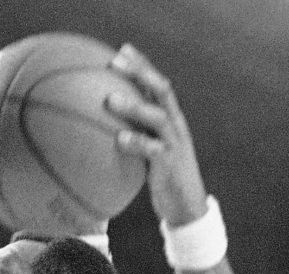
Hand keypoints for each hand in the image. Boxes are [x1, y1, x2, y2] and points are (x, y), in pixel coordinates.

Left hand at [106, 44, 207, 227]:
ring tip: (111, 100)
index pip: (158, 85)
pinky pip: (154, 151)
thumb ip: (134, 134)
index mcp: (171, 120)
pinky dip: (137, 143)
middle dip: (141, 73)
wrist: (187, 208)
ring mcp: (175, 145)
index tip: (122, 50)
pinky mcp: (171, 166)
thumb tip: (100, 128)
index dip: (142, 65)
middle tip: (116, 62)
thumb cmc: (162, 176)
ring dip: (134, 106)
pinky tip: (118, 139)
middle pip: (162, 90)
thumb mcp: (149, 150)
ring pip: (158, 117)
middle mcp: (175, 127)